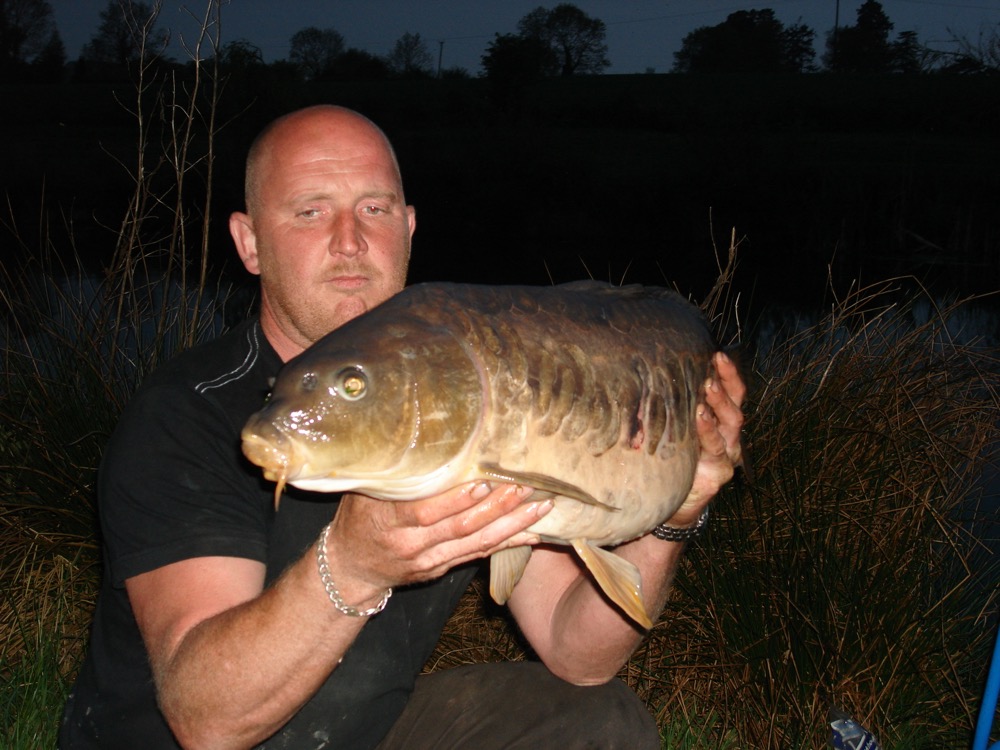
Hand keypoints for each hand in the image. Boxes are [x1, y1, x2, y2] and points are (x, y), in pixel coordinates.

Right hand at [322, 482, 551, 597]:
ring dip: (511, 525)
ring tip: (540, 506)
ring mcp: (428, 560)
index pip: (424, 512)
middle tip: (526, 486)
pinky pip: (479, 555)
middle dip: (496, 507)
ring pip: (475, 543)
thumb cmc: (358, 518)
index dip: (456, 499)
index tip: (484, 480)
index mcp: (388, 521)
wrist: (350, 568)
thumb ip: (392, 472)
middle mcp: (410, 544)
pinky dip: (507, 544)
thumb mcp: (363, 491)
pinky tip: (533, 533)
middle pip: (459, 527)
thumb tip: (419, 434)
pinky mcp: (441, 568)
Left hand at [667, 351, 745, 526]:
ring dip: (717, 407)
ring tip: (705, 392)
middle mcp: (729, 438)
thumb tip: (647, 375)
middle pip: (735, 408)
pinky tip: (698, 421)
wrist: (674, 504)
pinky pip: (716, 452)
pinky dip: (708, 434)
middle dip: (724, 388)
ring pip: (729, 428)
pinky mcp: (718, 474)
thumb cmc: (672, 460)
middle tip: (709, 373)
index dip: (729, 374)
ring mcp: (726, 457)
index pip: (733, 393)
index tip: (718, 354)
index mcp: (721, 423)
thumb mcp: (674, 431)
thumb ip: (671, 409)